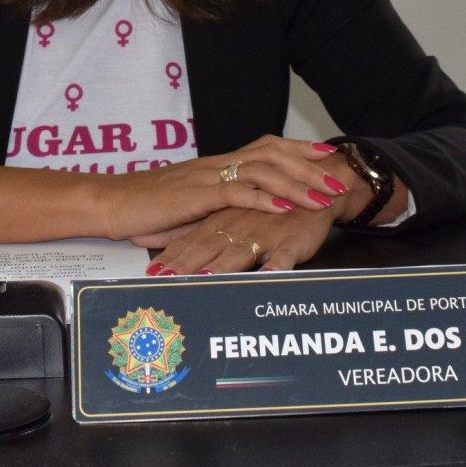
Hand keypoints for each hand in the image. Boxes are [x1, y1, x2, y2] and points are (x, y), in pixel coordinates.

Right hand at [97, 138, 347, 240]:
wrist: (111, 203)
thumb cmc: (146, 209)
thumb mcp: (189, 206)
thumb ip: (216, 208)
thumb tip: (242, 218)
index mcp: (216, 165)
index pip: (265, 147)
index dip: (297, 151)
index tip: (325, 157)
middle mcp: (216, 164)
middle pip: (272, 154)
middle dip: (308, 167)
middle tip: (338, 179)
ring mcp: (206, 177)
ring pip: (261, 170)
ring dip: (296, 183)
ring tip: (322, 196)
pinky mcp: (194, 195)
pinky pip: (235, 192)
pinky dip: (263, 198)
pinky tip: (285, 206)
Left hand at [139, 205, 337, 274]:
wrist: (315, 185)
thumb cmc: (271, 210)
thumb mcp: (234, 220)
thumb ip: (207, 237)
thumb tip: (176, 256)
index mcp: (221, 221)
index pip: (190, 241)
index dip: (171, 257)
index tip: (150, 274)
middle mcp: (237, 226)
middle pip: (207, 247)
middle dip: (186, 264)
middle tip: (166, 280)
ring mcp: (263, 233)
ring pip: (240, 250)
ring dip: (223, 264)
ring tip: (206, 277)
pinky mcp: (290, 240)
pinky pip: (283, 254)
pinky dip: (275, 265)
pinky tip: (269, 275)